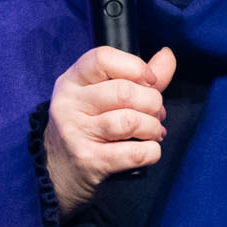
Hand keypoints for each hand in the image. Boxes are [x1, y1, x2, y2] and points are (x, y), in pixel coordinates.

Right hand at [45, 44, 177, 214]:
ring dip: (152, 127)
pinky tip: (149, 150)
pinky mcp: (89, 161)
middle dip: (152, 102)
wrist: (59, 170)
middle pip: (124, 92)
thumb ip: (136, 76)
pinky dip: (152, 151)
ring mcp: (76, 133)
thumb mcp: (102, 94)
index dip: (135, 67)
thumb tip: (167, 56)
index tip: (150, 81)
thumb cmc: (88, 126)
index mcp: (72, 81)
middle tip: (155, 113)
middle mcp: (69, 104)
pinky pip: (134, 153)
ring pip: (130, 121)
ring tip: (153, 132)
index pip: (103, 59)